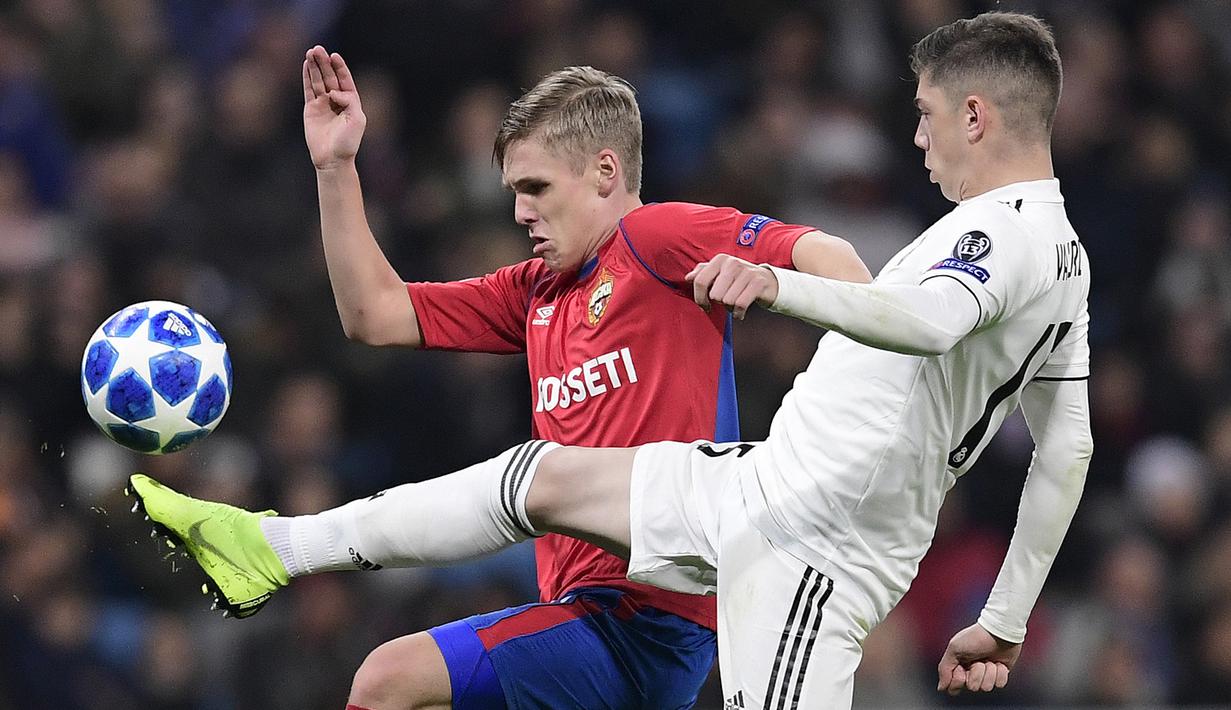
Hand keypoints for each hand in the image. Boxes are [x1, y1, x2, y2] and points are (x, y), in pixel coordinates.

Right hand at [303, 45, 365, 169]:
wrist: (332, 159)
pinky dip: (307, 77)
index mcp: (351, 102)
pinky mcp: (311, 109)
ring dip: (314, 66)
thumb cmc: (348, 142)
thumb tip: (333, 91)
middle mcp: (336, 100)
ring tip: (311, 52)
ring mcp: (323, 104)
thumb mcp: (357, 120)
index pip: (345, 80)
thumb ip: (349, 101)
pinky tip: (306, 65)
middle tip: (318, 48)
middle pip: (329, 77)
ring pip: (318, 80)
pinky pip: (308, 89)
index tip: (334, 56)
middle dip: (324, 63)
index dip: (340, 67)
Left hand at [685, 254, 778, 319]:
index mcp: (720, 259)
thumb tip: (688, 277)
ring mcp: (746, 272)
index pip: (700, 281)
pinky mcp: (758, 283)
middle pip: (714, 294)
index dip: (699, 298)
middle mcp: (732, 263)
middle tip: (726, 301)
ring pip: (727, 301)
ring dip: (730, 307)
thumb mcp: (720, 273)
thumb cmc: (738, 279)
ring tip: (735, 303)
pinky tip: (740, 312)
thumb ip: (703, 274)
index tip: (704, 305)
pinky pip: (740, 304)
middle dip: (719, 303)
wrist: (767, 281)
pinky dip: (739, 313)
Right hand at [936, 623, 1021, 695]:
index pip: (954, 687)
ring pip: (986, 687)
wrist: (999, 632)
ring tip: (989, 659)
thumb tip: (940, 688)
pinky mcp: (999, 675)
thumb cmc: (976, 637)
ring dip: (989, 672)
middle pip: (972, 687)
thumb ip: (944, 669)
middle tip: (977, 660)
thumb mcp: (954, 649)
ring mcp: (986, 674)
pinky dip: (1000, 673)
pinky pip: (999, 684)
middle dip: (976, 673)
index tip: (960, 668)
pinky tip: (999, 663)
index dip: (958, 680)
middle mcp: (971, 672)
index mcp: (958, 666)